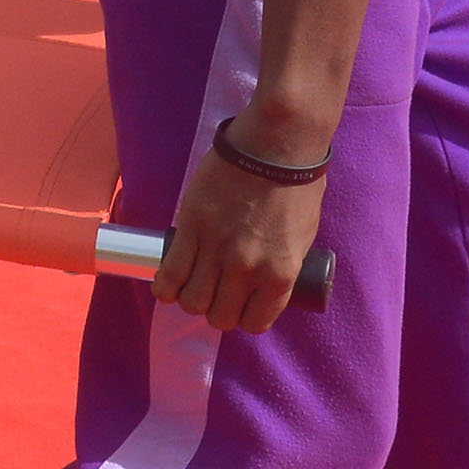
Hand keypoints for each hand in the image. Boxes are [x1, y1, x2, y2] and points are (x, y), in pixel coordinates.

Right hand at [153, 117, 326, 335]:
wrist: (276, 145)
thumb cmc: (297, 187)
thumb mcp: (302, 238)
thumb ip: (280, 266)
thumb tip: (262, 284)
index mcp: (279, 274)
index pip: (254, 323)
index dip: (245, 317)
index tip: (241, 306)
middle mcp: (246, 269)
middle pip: (219, 317)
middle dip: (217, 310)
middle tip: (217, 293)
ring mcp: (215, 250)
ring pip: (192, 300)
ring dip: (192, 298)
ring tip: (194, 285)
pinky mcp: (190, 229)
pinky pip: (170, 274)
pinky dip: (166, 287)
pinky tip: (168, 285)